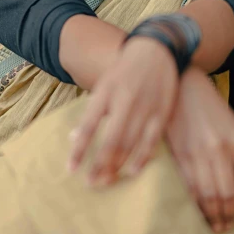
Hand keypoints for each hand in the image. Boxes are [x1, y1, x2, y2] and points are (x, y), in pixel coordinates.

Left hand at [68, 36, 178, 185]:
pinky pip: (151, 141)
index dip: (79, 150)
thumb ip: (92, 111)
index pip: (88, 127)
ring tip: (107, 181)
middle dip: (99, 165)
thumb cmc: (125, 71)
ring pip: (130, 144)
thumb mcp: (104, 85)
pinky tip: (132, 171)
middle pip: (110, 141)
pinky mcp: (162, 113)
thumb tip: (74, 138)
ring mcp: (145, 108)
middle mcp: (125, 101)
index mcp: (106, 93)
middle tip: (91, 183)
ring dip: (117, 166)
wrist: (157, 50)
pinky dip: (141, 158)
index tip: (71, 169)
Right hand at [165, 66, 233, 233]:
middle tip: (227, 227)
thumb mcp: (232, 126)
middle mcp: (219, 148)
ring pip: (207, 193)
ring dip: (212, 214)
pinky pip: (188, 185)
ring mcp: (197, 152)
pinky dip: (194, 202)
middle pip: (226, 193)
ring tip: (215, 225)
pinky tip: (197, 210)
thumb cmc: (210, 107)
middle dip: (228, 215)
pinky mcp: (179, 153)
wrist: (183, 85)